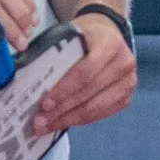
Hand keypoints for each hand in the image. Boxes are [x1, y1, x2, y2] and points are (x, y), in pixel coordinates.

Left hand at [27, 13, 137, 139]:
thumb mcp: (70, 35)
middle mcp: (124, 63)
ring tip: (47, 126)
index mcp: (110, 43)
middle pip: (90, 92)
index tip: (44, 103)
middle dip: (62, 110)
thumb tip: (30, 83)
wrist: (108, 33)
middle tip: (39, 121)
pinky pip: (102, 114)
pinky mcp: (127, 97)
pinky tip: (63, 123)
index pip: (85, 71)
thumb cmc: (85, 35)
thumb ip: (56, 55)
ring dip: (69, 119)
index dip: (64, 90)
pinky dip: (81, 121)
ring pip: (96, 107)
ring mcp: (129, 82)